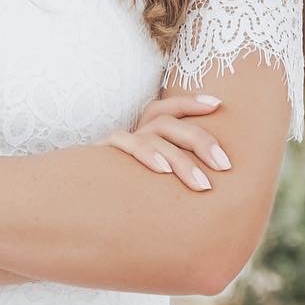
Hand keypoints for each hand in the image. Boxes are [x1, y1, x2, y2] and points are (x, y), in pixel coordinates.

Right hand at [103, 92, 229, 191]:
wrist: (79, 202)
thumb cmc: (126, 193)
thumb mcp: (153, 180)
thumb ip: (174, 173)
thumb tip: (217, 193)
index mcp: (145, 133)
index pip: (168, 108)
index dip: (191, 101)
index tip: (218, 103)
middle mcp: (133, 133)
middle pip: (169, 123)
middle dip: (201, 140)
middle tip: (225, 166)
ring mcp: (118, 144)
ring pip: (153, 136)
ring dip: (181, 159)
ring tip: (202, 184)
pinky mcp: (102, 154)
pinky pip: (124, 143)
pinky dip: (146, 153)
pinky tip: (162, 171)